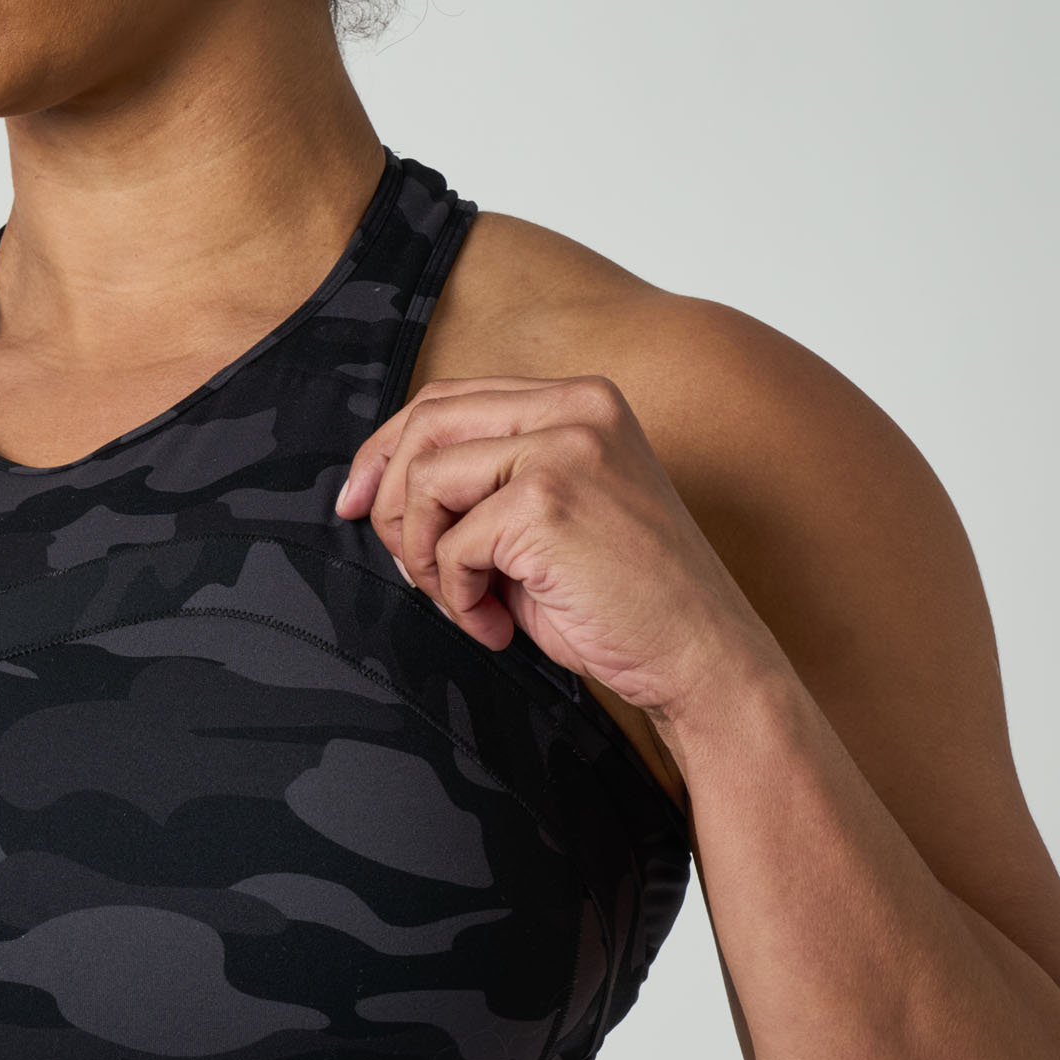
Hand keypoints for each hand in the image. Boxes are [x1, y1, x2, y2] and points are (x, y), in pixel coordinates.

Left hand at [335, 376, 787, 723]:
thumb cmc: (624, 600)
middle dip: (389, 497)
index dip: (388, 448)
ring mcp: (565, 449)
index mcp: (580, 400)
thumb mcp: (549, 515)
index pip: (450, 399)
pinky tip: (498, 625)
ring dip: (423, 555)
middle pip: (427, 423)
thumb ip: (482, 483)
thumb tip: (374, 487)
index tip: (356, 499)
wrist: (703, 660)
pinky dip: (456, 595)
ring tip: (467, 601)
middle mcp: (577, 408)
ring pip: (426, 479)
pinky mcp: (549, 503)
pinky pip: (450, 544)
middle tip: (405, 566)